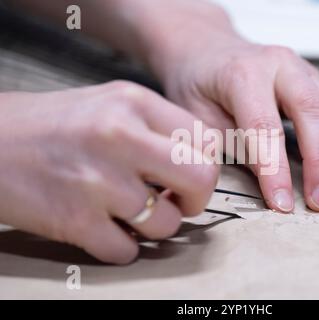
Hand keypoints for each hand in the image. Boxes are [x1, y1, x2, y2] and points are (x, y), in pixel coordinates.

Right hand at [0, 81, 218, 263]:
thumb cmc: (52, 125)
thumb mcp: (111, 104)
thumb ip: (157, 128)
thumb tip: (199, 163)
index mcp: (134, 103)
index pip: (206, 141)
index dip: (205, 165)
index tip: (189, 177)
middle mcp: (121, 137)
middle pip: (201, 179)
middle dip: (196, 200)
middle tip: (177, 202)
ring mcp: (99, 181)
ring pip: (167, 224)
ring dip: (154, 226)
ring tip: (130, 213)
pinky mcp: (75, 220)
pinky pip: (127, 250)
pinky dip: (121, 246)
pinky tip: (104, 227)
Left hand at [140, 4, 318, 212]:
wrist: (206, 48)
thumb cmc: (197, 83)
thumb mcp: (197, 116)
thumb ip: (228, 143)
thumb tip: (265, 179)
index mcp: (243, 73)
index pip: (265, 127)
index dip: (276, 170)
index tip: (282, 204)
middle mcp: (279, 65)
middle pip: (313, 112)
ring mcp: (302, 69)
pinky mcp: (314, 80)